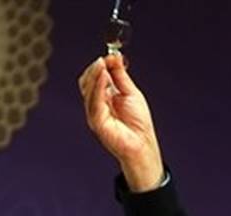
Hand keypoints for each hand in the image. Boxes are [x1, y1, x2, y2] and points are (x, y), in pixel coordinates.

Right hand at [78, 54, 164, 191]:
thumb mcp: (131, 92)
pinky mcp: (96, 121)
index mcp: (104, 97)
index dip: (101, 65)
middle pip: (87, 81)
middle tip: (105, 59)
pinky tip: (103, 75)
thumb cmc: (138, 123)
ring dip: (95, 74)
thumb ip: (121, 76)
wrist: (142, 144)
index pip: (95, 77)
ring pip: (88, 89)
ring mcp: (94, 113)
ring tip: (103, 63)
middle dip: (95, 68)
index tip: (110, 56)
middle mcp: (96, 104)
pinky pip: (93, 101)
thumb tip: (114, 57)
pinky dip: (97, 86)